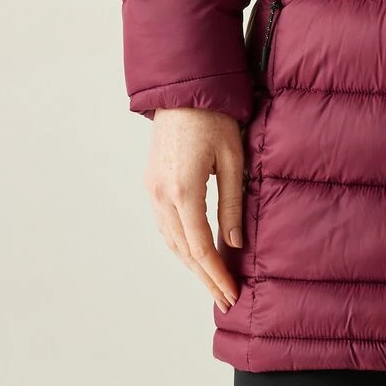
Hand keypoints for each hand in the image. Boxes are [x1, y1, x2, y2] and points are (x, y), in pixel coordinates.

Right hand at [144, 107, 245, 308]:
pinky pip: (164, 224)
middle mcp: (161, 194)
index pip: (199, 247)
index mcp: (182, 190)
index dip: (216, 275)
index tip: (232, 295)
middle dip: (204, 277)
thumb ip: (231, 203)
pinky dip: (180, 244)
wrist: (183, 88)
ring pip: (169, 240)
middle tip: (226, 298)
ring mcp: (152, 188)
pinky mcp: (151, 182)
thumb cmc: (214, 117)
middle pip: (182, 250)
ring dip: (191, 264)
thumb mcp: (232, 158)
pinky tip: (195, 252)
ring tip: (213, 282)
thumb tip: (234, 245)